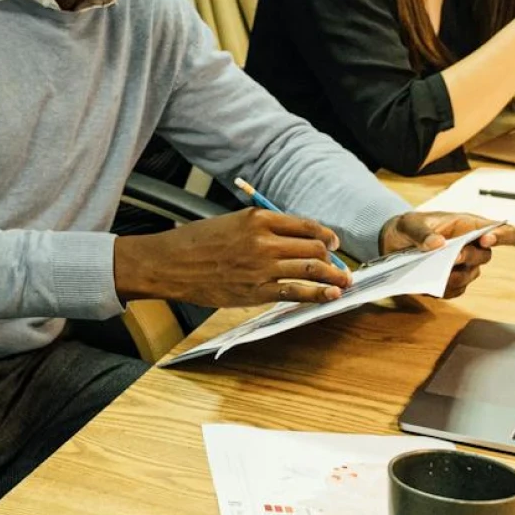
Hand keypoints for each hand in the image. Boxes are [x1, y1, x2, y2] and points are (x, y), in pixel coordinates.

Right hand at [113, 208, 352, 309]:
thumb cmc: (196, 242)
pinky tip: (331, 296)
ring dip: (334, 276)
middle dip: (331, 258)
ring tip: (344, 282)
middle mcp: (264, 241)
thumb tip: (289, 238)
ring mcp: (262, 268)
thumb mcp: (230, 222)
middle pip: (313, 248)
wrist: (170, 264)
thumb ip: (260, 228)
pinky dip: (318, 294)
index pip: (305, 225)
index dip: (324, 236)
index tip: (332, 243)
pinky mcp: (257, 291)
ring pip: (311, 270)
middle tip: (338, 265)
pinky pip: (296, 292)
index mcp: (257, 219)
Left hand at [378, 212, 514, 298]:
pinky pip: (456, 290)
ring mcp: (463, 266)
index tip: (486, 239)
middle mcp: (470, 246)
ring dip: (456, 275)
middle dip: (469, 257)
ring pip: (471, 275)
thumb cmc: (407, 228)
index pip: (502, 230)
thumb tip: (437, 243)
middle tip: (452, 257)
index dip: (502, 236)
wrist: (391, 245)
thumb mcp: (408, 224)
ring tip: (437, 272)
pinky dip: (445, 288)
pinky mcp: (452, 282)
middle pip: (485, 255)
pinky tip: (431, 283)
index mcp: (467, 225)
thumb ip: (420, 232)